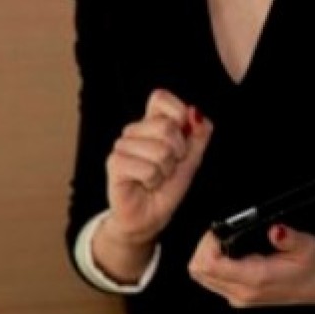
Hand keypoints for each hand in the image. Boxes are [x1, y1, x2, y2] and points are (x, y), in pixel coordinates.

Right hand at [102, 89, 212, 250]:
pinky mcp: (115, 164)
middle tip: (169, 165)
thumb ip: (199, 133)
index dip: (178, 112)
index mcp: (152, 122)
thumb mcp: (193, 157)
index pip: (159, 97)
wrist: (151, 215)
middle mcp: (134, 130)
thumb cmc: (168, 185)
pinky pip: (147, 168)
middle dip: (178, 151)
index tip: (182, 136)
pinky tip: (146, 184)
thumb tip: (196, 112)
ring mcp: (122, 146)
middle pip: (166, 126)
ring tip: (157, 177)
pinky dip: (154, 180)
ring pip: (160, 150)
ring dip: (166, 169)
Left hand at [188, 224, 314, 309]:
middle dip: (202, 247)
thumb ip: (289, 238)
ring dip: (206, 255)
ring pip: (202, 277)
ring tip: (224, 238)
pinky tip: (230, 250)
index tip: (220, 228)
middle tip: (220, 231)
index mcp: (256, 279)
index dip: (207, 243)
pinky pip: (212, 280)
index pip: (210, 265)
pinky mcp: (239, 296)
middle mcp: (242, 292)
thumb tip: (275, 229)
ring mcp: (239, 297)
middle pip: (199, 272)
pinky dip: (212, 263)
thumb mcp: (308, 246)